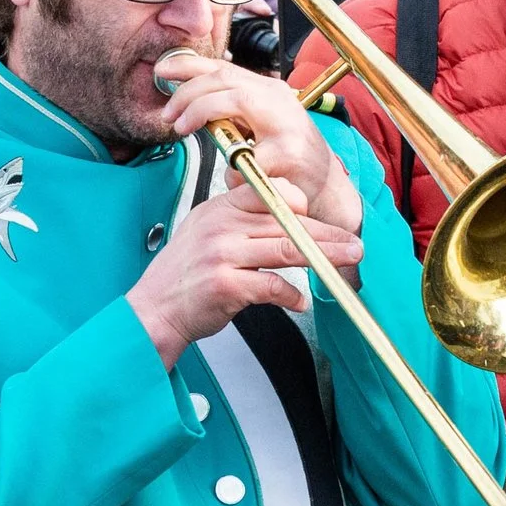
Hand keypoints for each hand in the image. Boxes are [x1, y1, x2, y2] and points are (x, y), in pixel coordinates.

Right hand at [127, 181, 361, 368]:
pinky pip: (272, 286)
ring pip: (286, 248)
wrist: (153, 311)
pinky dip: (291, 296)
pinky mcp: (226, 285)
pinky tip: (300, 303)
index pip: (268, 193)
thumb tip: (288, 217)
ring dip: (322, 257)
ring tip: (345, 261)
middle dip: (325, 234)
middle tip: (352, 242)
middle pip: (285, 222)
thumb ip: (241, 222)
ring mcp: (222, 255)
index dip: (300, 205)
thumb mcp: (205, 234)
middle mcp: (220, 226)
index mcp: (218, 209)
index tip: (322, 219)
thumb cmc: (183, 277)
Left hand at [157, 51, 359, 235]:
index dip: (189, 66)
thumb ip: (230, 113)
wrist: (326, 187)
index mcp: (269, 90)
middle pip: (224, 80)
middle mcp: (279, 99)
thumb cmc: (287, 158)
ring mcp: (286, 124)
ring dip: (200, 113)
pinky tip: (235, 179)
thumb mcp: (259, 127)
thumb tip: (188, 103)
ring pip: (233, 102)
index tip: (161, 71)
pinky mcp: (288, 154)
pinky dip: (231, 171)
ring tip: (182, 129)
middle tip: (168, 115)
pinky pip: (245, 158)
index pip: (224, 68)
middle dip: (187, 94)